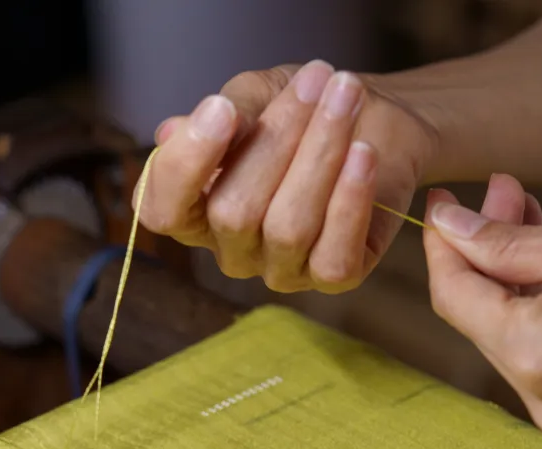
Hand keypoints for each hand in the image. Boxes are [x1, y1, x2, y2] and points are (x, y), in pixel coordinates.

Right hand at [133, 61, 438, 293]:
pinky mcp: (334, 277)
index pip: (162, 210)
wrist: (379, 117)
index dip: (184, 166)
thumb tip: (171, 133)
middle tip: (317, 78)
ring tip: (345, 96)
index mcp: (197, 209)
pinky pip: (333, 257)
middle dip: (277, 137)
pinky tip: (363, 154)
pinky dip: (350, 201)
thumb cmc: (306, 109)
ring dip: (321, 153)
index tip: (222, 108)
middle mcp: (233, 248)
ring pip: (287, 228)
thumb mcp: (258, 94)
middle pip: (232, 212)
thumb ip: (223, 114)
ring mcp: (281, 269)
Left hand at [423, 178, 541, 448]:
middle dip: (487, 256)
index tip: (445, 208)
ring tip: (537, 228)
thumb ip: (507, 242)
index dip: (443, 246)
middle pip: (485, 321)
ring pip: (517, 345)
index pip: (454, 297)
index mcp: (535, 357)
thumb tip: (452, 229)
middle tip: (507, 197)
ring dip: (517, 287)